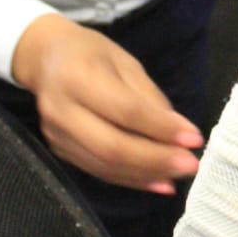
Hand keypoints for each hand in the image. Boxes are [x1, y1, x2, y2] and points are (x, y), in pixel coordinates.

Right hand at [12, 14, 202, 193]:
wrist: (43, 58)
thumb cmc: (89, 54)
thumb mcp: (125, 62)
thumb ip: (150, 97)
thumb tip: (179, 132)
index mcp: (78, 76)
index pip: (126, 110)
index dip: (161, 128)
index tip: (193, 138)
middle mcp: (62, 110)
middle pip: (112, 146)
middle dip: (156, 160)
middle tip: (190, 164)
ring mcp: (57, 135)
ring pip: (105, 166)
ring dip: (146, 175)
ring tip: (178, 175)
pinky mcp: (59, 151)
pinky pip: (98, 171)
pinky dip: (131, 180)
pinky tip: (157, 182)